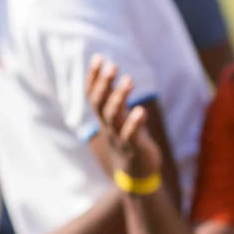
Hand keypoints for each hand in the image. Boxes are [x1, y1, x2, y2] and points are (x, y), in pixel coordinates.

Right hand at [86, 54, 161, 177]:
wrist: (135, 176)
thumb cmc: (128, 142)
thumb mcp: (119, 120)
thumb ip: (116, 99)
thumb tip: (110, 75)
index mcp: (104, 119)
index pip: (93, 96)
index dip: (93, 78)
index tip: (98, 58)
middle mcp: (108, 127)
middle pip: (100, 104)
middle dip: (104, 84)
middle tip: (112, 65)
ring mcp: (119, 138)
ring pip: (114, 117)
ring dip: (119, 98)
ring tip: (128, 79)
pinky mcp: (134, 148)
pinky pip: (131, 136)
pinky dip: (134, 123)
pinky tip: (140, 111)